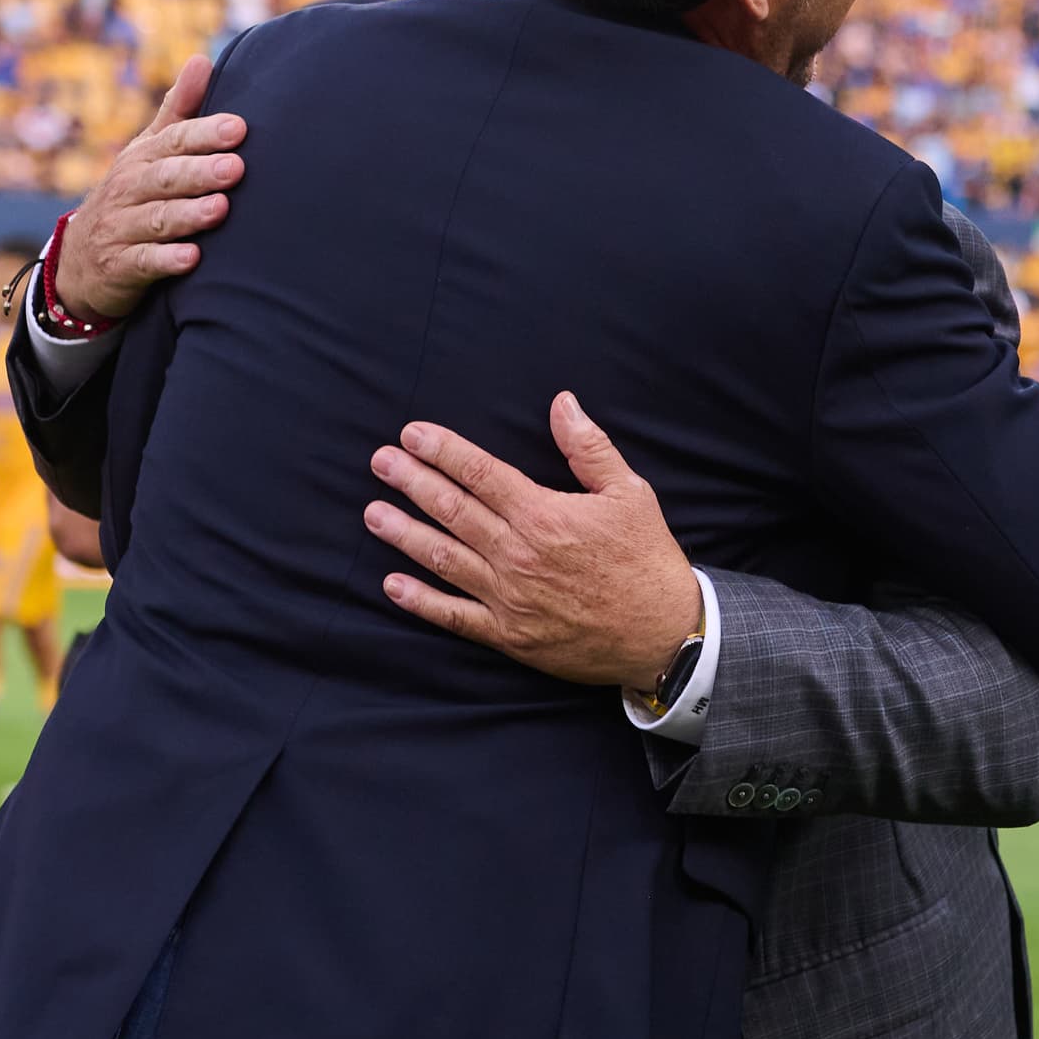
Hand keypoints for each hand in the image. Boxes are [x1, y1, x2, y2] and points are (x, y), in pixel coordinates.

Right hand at [54, 55, 245, 324]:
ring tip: (221, 209)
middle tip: (235, 168)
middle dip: (200, 172)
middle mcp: (128, 190)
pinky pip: (144, 262)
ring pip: (157, 219)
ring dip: (188, 214)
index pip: (173, 142)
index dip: (204, 135)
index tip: (238, 128)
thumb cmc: (131, 196)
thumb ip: (177, 111)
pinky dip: (167, 261)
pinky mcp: (120, 267)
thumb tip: (202, 59)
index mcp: (140, 159)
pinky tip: (193, 259)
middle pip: (166, 178)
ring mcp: (121, 229)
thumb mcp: (147, 151)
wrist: (80, 261)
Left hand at [364, 392, 701, 690]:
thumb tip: (562, 403)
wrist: (664, 636)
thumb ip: (589, 448)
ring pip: (444, 559)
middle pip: (452, 511)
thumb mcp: (630, 493)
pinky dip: (422, 602)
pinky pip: (455, 617)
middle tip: (380, 462)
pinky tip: (394, 585)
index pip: (480, 474)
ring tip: (373, 514)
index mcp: (544, 515)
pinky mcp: (510, 635)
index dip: (443, 451)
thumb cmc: (647, 560)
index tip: (411, 434)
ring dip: (404, 534)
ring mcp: (509, 598)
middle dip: (411, 483)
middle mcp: (518, 555)